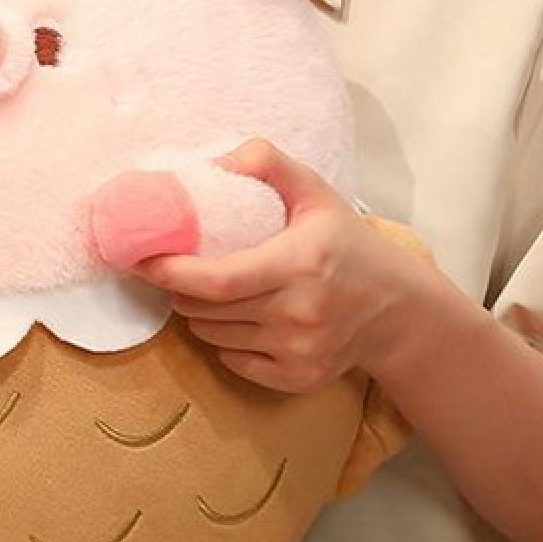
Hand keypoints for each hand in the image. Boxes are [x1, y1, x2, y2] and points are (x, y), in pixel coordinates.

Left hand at [127, 138, 434, 394]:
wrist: (400, 310)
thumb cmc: (349, 245)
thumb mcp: (316, 192)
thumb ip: (268, 163)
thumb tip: (216, 163)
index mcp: (301, 262)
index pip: (218, 280)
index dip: (172, 273)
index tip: (142, 259)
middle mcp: (300, 313)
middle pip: (208, 310)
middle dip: (178, 290)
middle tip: (171, 270)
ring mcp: (299, 351)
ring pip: (214, 337)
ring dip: (197, 314)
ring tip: (207, 291)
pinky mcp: (298, 378)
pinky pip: (234, 362)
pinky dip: (222, 342)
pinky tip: (237, 319)